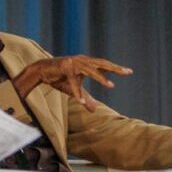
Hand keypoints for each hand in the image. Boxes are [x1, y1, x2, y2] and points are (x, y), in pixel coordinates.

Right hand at [13, 55, 132, 110]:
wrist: (41, 71)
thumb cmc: (60, 78)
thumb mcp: (75, 90)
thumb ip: (85, 97)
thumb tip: (94, 110)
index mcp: (87, 63)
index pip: (104, 65)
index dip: (116, 68)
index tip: (129, 72)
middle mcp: (82, 60)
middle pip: (102, 64)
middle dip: (115, 68)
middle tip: (127, 72)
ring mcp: (73, 62)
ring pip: (90, 70)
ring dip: (100, 78)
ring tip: (111, 86)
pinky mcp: (64, 67)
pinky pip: (73, 81)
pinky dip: (77, 91)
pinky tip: (81, 102)